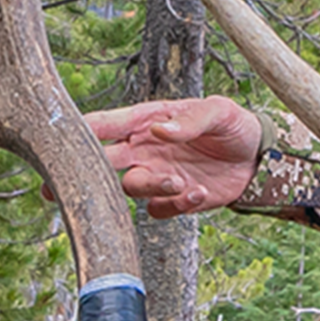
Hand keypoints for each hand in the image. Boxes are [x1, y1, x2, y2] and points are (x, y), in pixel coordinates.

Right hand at [89, 95, 262, 219]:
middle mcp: (144, 150)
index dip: (81, 129)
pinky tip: (199, 192)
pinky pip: (159, 209)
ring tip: (177, 181)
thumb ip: (191, 120)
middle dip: (87, 172)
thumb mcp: (219, 111)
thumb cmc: (233, 125)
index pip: (105, 124)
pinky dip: (175, 204)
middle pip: (102, 162)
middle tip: (77, 182)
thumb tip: (160, 130)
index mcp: (147, 121)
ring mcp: (157, 175)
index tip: (61, 136)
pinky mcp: (174, 200)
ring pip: (130, 188)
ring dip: (150, 186)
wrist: (258, 157)